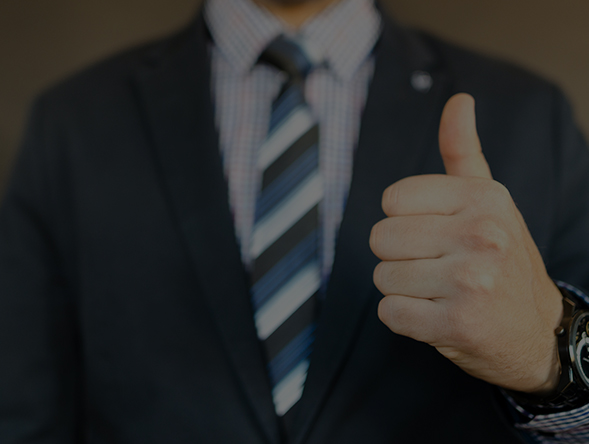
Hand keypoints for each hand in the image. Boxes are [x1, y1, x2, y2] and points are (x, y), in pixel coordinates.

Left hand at [370, 93, 562, 394]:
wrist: (536, 329)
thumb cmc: (502, 258)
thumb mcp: (488, 200)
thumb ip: (463, 151)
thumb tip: (458, 99)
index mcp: (484, 198)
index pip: (392, 200)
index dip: (404, 220)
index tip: (435, 234)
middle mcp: (482, 235)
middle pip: (381, 238)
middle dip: (399, 256)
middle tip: (436, 267)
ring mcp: (471, 283)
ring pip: (382, 277)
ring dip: (402, 289)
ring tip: (439, 292)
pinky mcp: (456, 326)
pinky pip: (389, 313)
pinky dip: (403, 318)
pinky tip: (436, 316)